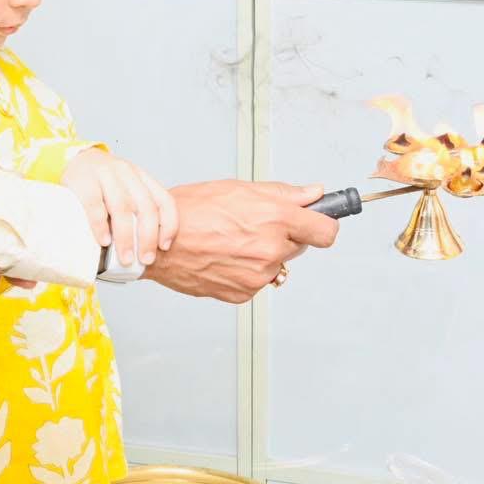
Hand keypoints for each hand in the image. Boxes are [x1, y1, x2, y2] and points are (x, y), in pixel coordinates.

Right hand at [63, 148, 178, 267]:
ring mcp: (105, 175)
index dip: (169, 225)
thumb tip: (145, 249)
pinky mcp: (84, 181)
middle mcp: (127, 173)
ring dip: (126, 237)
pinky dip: (101, 226)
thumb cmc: (103, 182)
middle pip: (145, 206)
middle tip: (145, 259)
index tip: (164, 247)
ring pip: (122, 208)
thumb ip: (137, 210)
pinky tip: (104, 241)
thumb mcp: (126, 188)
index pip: (164, 200)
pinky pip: (95, 206)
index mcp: (141, 177)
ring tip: (126, 258)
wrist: (75, 158)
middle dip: (148, 237)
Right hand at [143, 181, 337, 303]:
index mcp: (275, 218)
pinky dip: (244, 270)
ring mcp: (258, 276)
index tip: (317, 221)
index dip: (322, 224)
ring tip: (231, 240)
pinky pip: (256, 280)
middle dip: (284, 235)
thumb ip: (282, 193)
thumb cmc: (190, 210)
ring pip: (276, 264)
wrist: (156, 242)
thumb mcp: (238, 189)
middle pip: (300, 246)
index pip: (326, 231)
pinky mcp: (243, 294)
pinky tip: (223, 255)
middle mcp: (271, 249)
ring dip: (262, 254)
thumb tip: (313, 194)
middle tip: (253, 225)